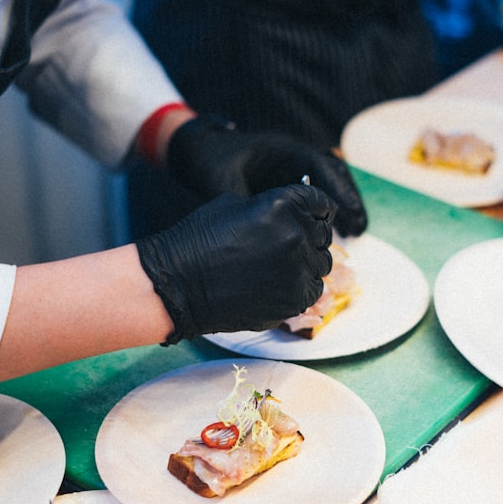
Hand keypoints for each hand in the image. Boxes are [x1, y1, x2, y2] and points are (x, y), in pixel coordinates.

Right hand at [136, 184, 335, 344]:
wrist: (178, 285)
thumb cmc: (198, 240)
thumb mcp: (234, 205)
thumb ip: (273, 206)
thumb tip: (294, 212)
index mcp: (284, 205)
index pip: (321, 203)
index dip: (317, 209)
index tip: (313, 215)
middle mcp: (297, 235)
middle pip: (324, 234)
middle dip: (310, 235)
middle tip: (288, 244)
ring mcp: (298, 270)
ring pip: (321, 264)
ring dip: (307, 262)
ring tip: (280, 266)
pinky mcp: (294, 300)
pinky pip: (312, 290)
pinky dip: (300, 287)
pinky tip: (277, 285)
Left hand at [165, 115, 367, 235]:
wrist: (195, 151)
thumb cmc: (209, 161)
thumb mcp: (223, 183)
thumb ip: (244, 204)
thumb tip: (264, 229)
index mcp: (283, 149)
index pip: (321, 165)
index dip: (338, 189)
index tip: (348, 213)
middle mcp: (293, 156)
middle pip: (334, 174)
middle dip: (349, 199)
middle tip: (360, 228)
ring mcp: (292, 168)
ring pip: (329, 184)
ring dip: (342, 206)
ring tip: (355, 232)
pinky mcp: (288, 181)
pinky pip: (316, 194)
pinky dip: (326, 212)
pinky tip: (331, 233)